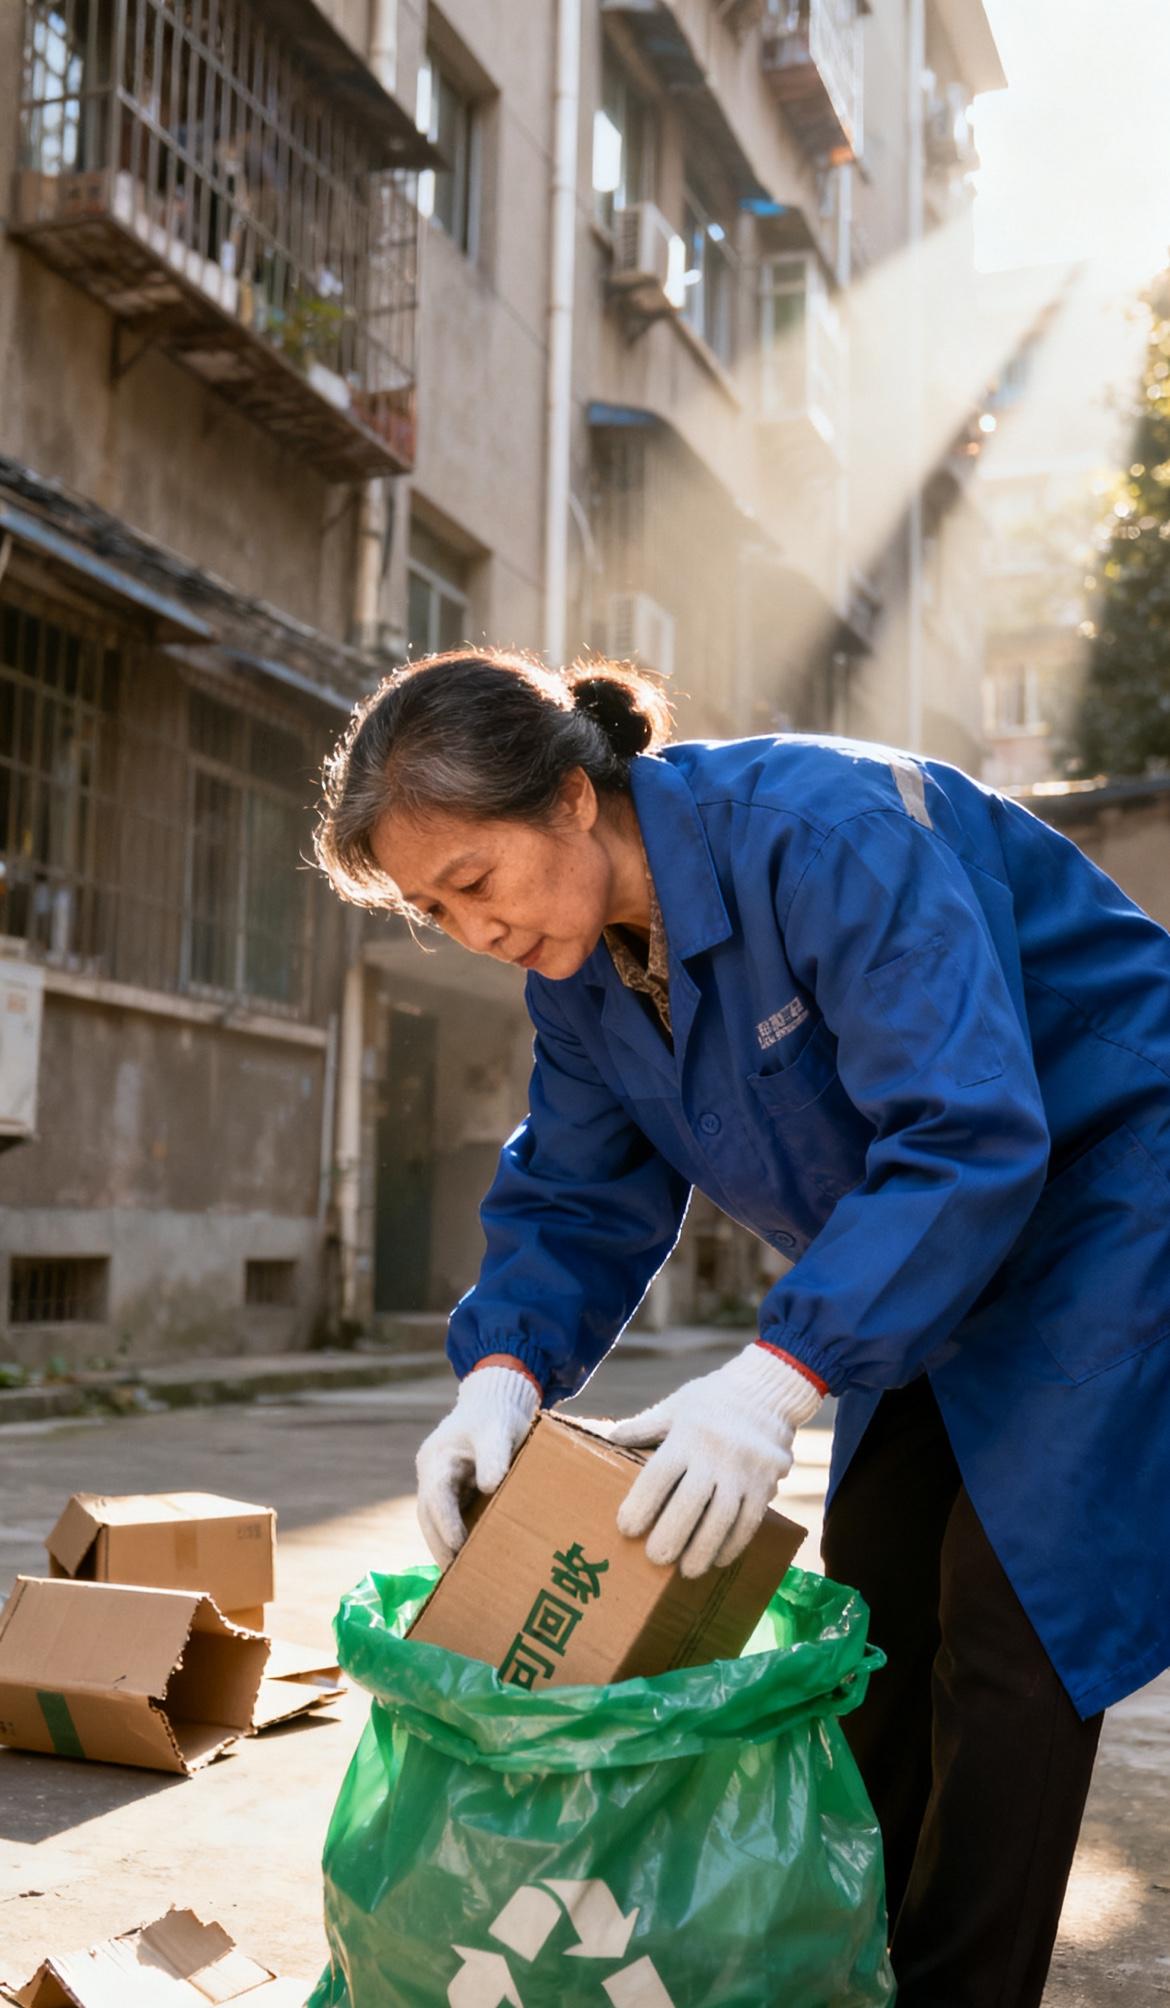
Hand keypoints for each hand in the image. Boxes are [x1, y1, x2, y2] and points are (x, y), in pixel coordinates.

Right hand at [416, 1364, 539, 1567]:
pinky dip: (452, 1537)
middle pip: (428, 1515)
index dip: (446, 1523)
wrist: (493, 1402)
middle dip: (440, 1545)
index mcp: (438, 1457)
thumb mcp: (498, 1431)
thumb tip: (490, 1486)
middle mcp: (432, 1472)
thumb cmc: (497, 1416)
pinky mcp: (449, 1490)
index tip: (459, 1546)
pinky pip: (445, 1517)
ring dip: (443, 1546)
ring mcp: (437, 1482)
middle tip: (456, 1575)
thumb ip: (494, 1456)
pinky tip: (467, 1559)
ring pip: (433, 1520)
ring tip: (459, 1576)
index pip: (436, 1496)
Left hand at [610, 1344, 822, 1577]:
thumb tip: (611, 1437)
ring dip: (704, 1548)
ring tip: (687, 1571)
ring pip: (723, 1518)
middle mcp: (715, 1455)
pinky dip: (734, 1544)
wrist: (768, 1389)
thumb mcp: (676, 1405)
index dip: (642, 1504)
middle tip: (655, 1559)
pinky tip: (719, 1559)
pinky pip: (750, 1520)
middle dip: (672, 1534)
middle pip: (691, 1502)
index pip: (659, 1475)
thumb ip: (646, 1426)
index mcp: (686, 1436)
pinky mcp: (765, 1483)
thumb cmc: (713, 1400)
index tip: (626, 1528)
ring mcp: (744, 1471)